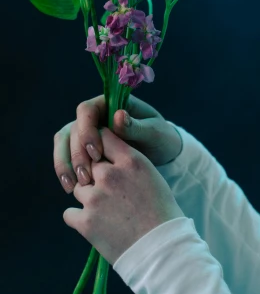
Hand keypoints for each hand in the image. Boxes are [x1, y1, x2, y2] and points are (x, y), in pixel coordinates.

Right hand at [54, 93, 183, 194]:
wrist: (162, 153)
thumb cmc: (161, 137)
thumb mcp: (154, 132)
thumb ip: (136, 126)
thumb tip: (117, 116)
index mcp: (111, 104)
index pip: (87, 110)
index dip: (87, 130)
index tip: (96, 153)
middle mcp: (95, 116)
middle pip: (72, 129)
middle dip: (76, 154)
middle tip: (86, 177)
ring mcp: (87, 132)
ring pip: (64, 144)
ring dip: (65, 164)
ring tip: (73, 187)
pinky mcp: (84, 149)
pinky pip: (67, 158)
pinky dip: (67, 172)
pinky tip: (71, 189)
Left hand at [63, 126, 183, 265]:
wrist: (161, 250)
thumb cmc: (161, 212)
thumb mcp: (150, 175)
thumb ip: (127, 162)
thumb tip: (105, 156)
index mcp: (130, 160)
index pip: (103, 136)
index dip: (101, 145)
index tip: (103, 154)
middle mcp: (110, 175)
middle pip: (89, 163)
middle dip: (95, 175)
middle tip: (109, 191)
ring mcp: (95, 198)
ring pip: (78, 188)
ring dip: (88, 197)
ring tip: (106, 211)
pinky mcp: (85, 222)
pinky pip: (70, 213)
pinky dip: (79, 219)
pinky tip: (96, 224)